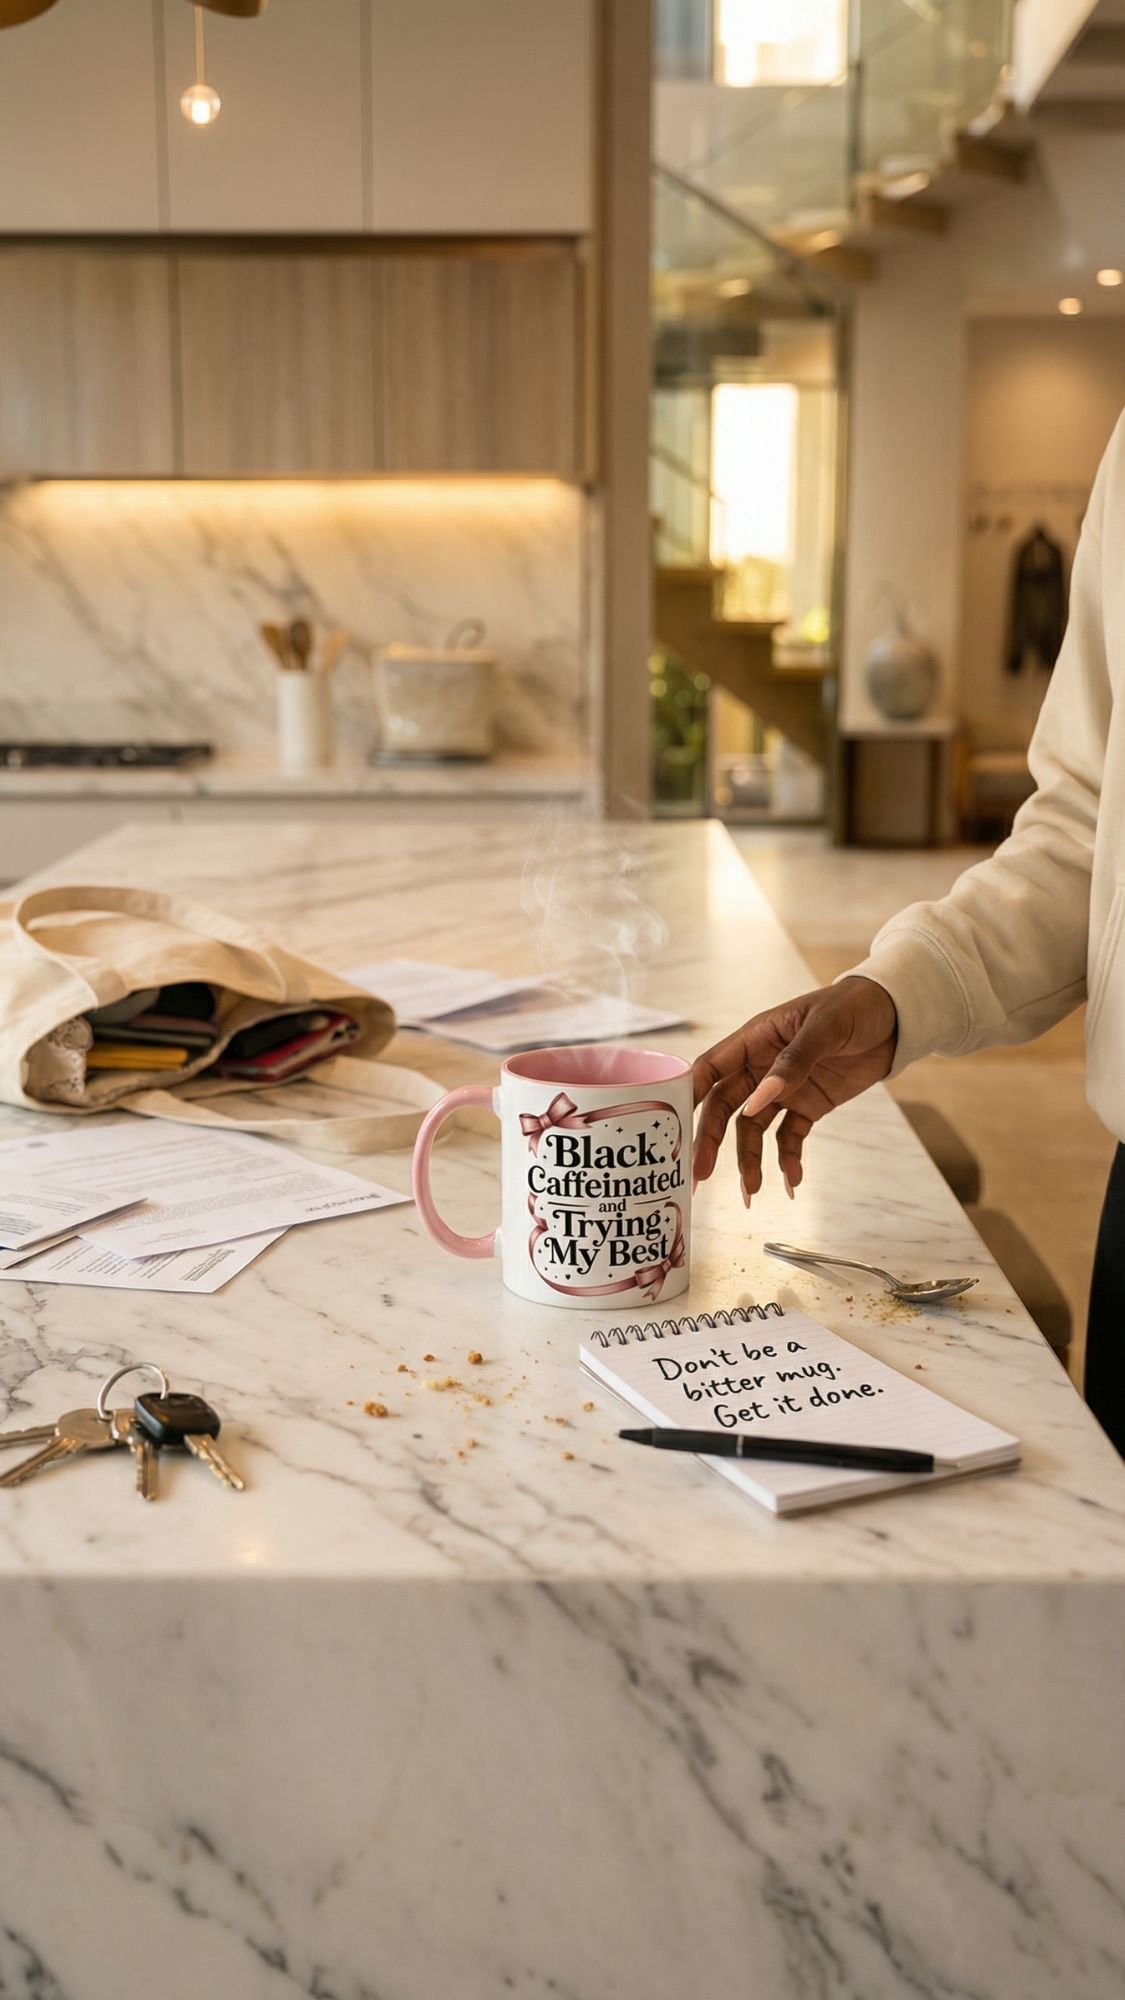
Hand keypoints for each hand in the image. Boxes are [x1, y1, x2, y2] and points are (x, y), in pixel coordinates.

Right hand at [692, 976, 897, 1203]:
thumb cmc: (852, 1008)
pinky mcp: (807, 1106)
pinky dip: (788, 1159)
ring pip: (753, 1129)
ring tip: (752, 1192)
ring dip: (749, 1160)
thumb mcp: (824, 1028)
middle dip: (710, 1141)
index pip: (710, 1069)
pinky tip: (792, 1182)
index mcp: (755, 1039)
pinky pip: (789, 1137)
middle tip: (700, 1175)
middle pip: (724, 1107)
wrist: (894, 1017)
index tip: (671, 1126)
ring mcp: (782, 1089)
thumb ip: (792, 1063)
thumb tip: (759, 1099)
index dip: (687, 1096)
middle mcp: (760, 1067)